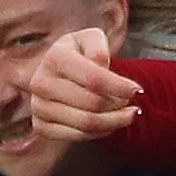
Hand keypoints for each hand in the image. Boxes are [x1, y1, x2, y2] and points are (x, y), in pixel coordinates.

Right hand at [26, 28, 142, 146]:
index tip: (138, 90)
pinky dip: (100, 132)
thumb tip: (101, 67)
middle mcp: (40, 82)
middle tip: (128, 100)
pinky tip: (109, 122)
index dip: (120, 87)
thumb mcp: (92, 39)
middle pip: (94, 104)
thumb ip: (99, 48)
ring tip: (125, 113)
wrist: (58, 71)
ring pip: (88, 124)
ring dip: (114, 121)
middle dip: (119, 104)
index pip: (94, 79)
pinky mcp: (40, 126)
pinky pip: (78, 137)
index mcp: (55, 57)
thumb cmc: (81, 53)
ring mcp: (38, 106)